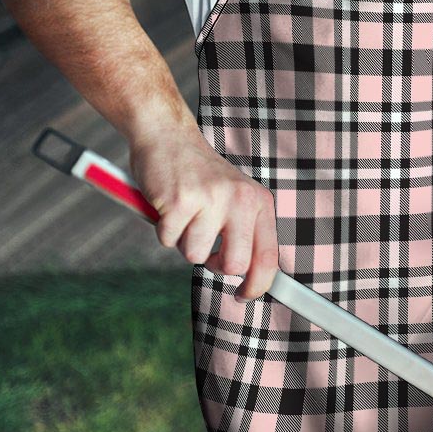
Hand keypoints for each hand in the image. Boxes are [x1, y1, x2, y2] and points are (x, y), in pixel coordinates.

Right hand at [129, 127, 278, 299]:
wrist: (168, 136)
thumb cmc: (200, 175)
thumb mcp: (235, 197)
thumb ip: (245, 232)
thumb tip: (251, 278)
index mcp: (258, 201)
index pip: (268, 256)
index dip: (258, 285)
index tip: (244, 295)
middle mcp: (240, 199)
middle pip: (234, 265)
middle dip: (215, 265)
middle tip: (205, 247)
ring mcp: (211, 199)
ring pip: (195, 255)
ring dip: (184, 242)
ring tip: (185, 214)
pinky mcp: (180, 201)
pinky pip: (168, 240)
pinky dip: (163, 229)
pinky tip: (168, 206)